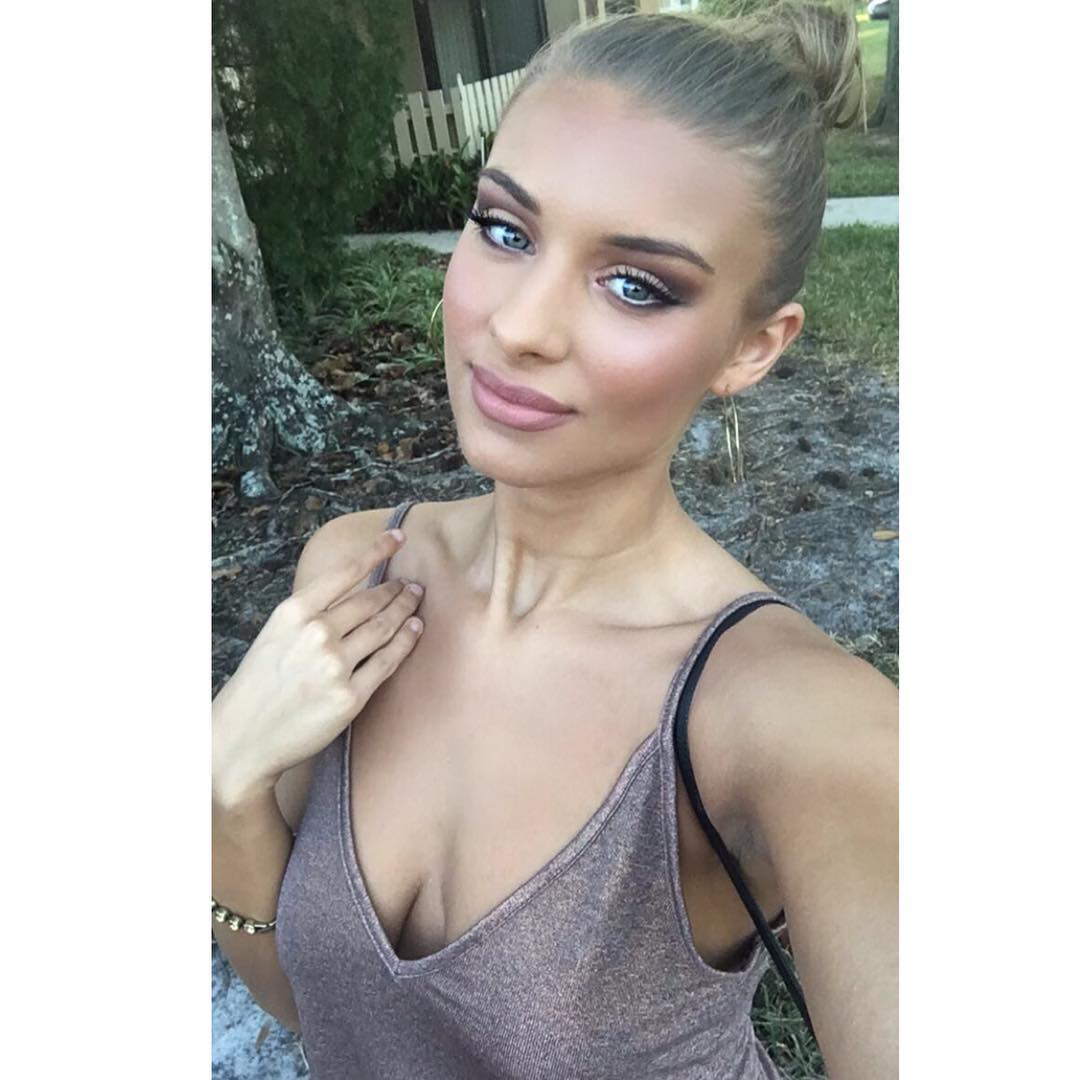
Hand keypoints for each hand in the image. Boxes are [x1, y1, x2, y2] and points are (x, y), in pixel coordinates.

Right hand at [212, 529, 423, 804]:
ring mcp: (335, 666)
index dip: (377, 551)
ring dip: (405, 610)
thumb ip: (310, 613)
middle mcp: (316, 634)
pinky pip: (388, 662)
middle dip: (396, 590)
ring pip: (384, 628)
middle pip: (371, 602)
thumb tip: (352, 592)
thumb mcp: (275, 634)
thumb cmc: (259, 685)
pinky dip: (406, 642)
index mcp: (294, 613)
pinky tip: (414, 630)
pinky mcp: (350, 697)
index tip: (398, 537)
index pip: (345, 573)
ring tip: (415, 601)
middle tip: (412, 585)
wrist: (243, 737)